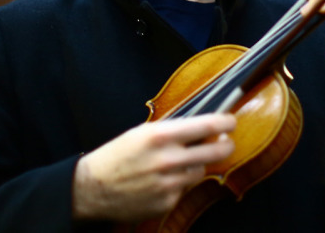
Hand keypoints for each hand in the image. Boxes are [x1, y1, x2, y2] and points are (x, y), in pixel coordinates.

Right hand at [72, 114, 235, 222]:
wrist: (93, 188)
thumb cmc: (117, 156)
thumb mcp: (142, 133)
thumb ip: (171, 130)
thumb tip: (201, 126)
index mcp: (160, 136)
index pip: (206, 126)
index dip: (225, 123)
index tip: (231, 122)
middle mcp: (168, 160)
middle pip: (216, 151)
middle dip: (226, 145)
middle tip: (227, 142)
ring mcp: (169, 184)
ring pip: (201, 170)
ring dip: (196, 165)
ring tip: (177, 162)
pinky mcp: (167, 202)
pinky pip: (184, 189)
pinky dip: (178, 184)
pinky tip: (160, 181)